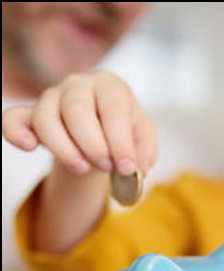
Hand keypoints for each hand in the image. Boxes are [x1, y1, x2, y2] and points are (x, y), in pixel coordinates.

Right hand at [2, 70, 155, 176]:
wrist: (102, 134)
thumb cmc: (124, 132)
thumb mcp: (143, 140)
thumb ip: (145, 152)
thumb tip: (137, 168)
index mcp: (110, 86)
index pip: (113, 109)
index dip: (120, 141)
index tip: (127, 168)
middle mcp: (78, 85)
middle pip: (77, 111)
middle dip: (93, 145)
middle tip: (106, 167)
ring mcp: (51, 97)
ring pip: (46, 119)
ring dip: (64, 149)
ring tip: (82, 169)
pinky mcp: (30, 114)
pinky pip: (14, 119)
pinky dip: (16, 132)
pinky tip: (30, 147)